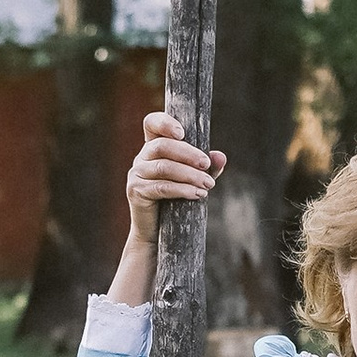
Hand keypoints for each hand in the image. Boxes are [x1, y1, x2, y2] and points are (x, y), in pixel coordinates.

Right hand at [113, 109, 225, 301]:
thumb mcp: (195, 180)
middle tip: (207, 165)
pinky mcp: (136, 191)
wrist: (158, 234)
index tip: (183, 133)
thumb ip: (207, 167)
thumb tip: (221, 157)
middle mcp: (142, 157)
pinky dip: (182, 190)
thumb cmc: (177, 201)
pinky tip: (198, 195)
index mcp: (154, 147)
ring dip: (189, 174)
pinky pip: (161, 187)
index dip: (164, 122)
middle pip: (162, 145)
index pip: (152, 123)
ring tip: (208, 185)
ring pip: (163, 167)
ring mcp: (136, 174)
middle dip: (188, 153)